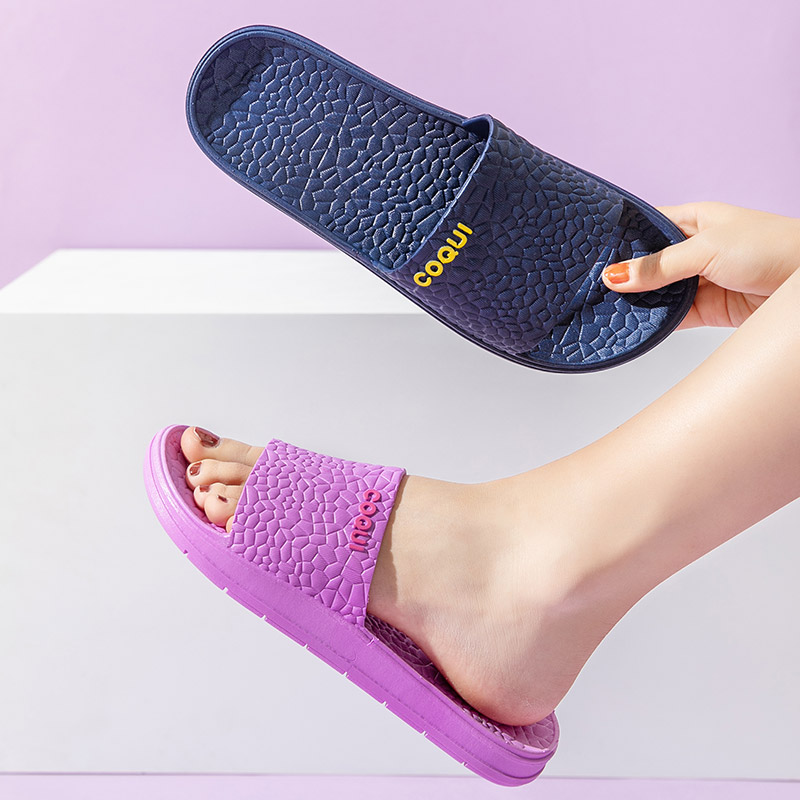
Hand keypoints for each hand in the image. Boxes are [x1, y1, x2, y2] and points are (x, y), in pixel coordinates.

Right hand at [601, 202, 799, 327]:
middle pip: (648, 264)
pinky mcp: (708, 310)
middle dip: (625, 276)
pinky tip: (634, 325)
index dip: (619, 240)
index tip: (591, 255)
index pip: (646, 226)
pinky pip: (672, 317)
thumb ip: (659, 266)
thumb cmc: (772, 247)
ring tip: (606, 309)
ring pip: (658, 293)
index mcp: (694, 220)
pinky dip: (655, 323)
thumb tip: (615, 275)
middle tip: (592, 287)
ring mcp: (700, 281)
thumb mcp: (706, 249)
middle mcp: (694, 249)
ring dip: (639, 302)